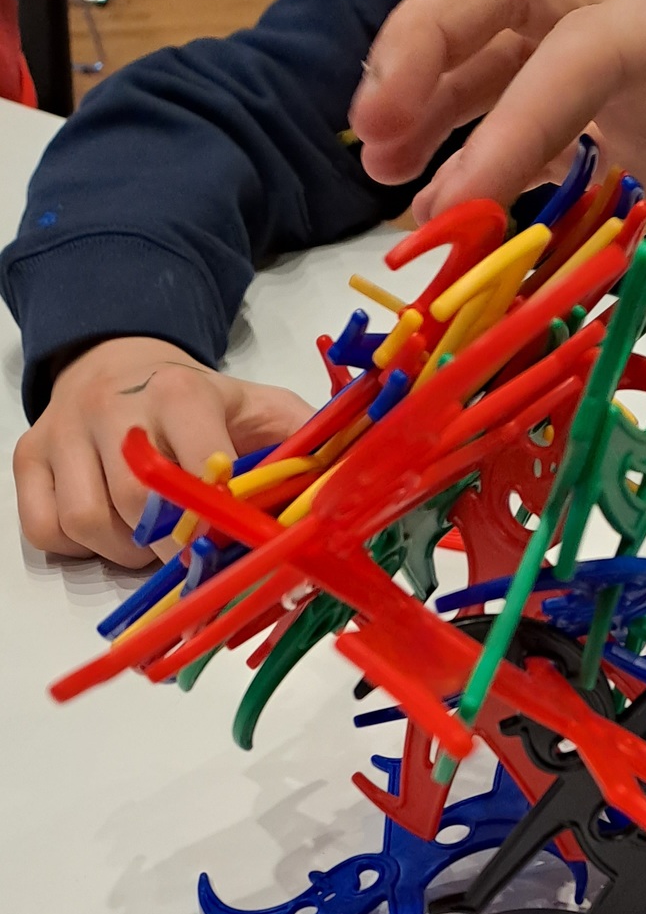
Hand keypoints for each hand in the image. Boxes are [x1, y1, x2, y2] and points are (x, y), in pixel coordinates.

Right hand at [13, 336, 312, 567]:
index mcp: (182, 394)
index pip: (198, 467)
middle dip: (174, 545)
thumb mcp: (265, 409)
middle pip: (139, 504)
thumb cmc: (205, 402)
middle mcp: (115, 407)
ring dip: (126, 552)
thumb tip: (346, 493)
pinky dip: (79, 547)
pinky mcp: (29, 457)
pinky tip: (111, 531)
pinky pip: (45, 529)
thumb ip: (305, 445)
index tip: (234, 542)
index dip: (218, 517)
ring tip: (154, 539)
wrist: (121, 360)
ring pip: (89, 522)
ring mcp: (63, 433)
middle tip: (196, 552)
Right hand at [349, 0, 645, 292]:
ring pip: (508, 59)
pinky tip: (453, 207)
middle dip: (428, 49)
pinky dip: (486, 159)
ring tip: (386, 174)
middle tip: (373, 138)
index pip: (580, 35)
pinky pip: (542, 134)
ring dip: (436, 99)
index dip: (514, 108)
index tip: (464, 197)